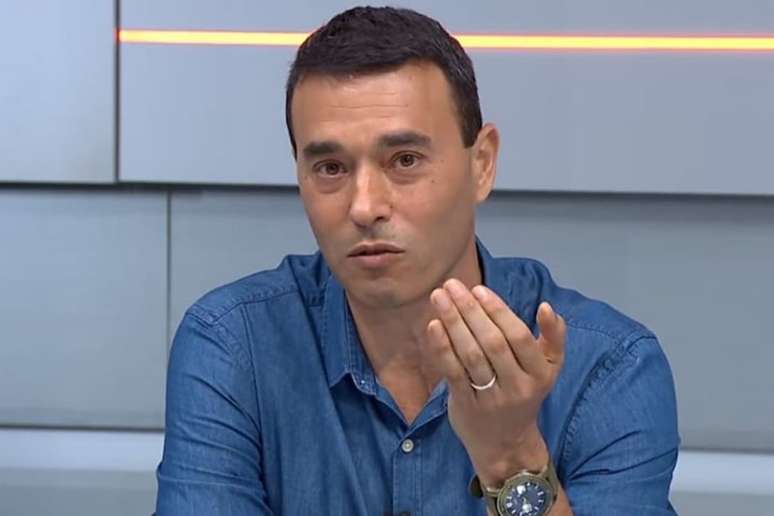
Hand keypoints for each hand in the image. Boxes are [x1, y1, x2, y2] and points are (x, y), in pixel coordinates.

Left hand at [425, 278, 565, 485]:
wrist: (506, 444)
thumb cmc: (524, 394)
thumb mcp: (548, 370)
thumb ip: (552, 339)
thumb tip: (548, 307)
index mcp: (539, 373)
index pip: (518, 337)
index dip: (498, 311)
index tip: (478, 289)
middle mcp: (517, 386)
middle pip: (492, 343)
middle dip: (470, 310)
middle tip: (451, 285)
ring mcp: (490, 398)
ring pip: (471, 355)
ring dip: (453, 322)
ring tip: (438, 296)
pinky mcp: (466, 405)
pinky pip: (453, 373)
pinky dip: (442, 348)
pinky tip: (434, 325)